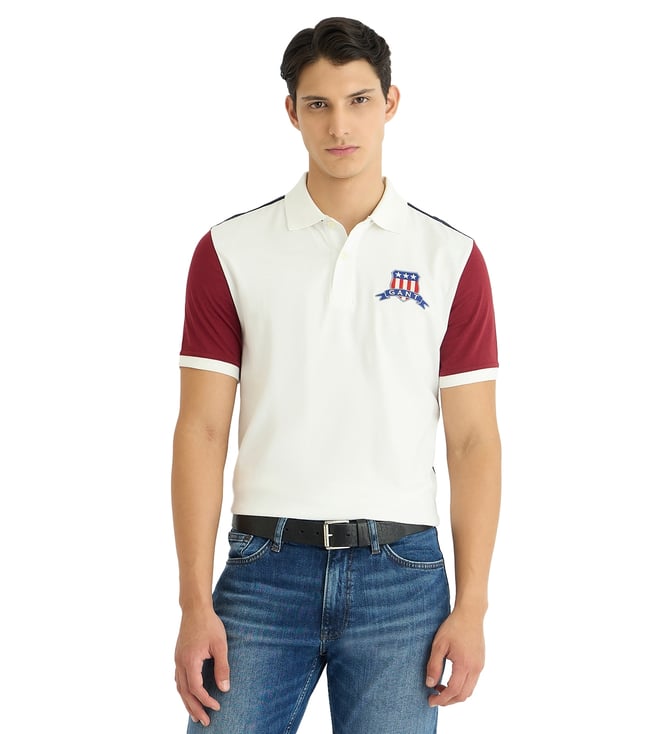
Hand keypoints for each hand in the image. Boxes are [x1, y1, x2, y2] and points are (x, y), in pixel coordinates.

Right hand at [174, 607, 229, 725]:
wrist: (195, 609)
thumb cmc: (209, 624)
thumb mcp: (220, 645)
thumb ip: (222, 667)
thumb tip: (225, 688)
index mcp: (190, 661)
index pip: (196, 689)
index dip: (206, 700)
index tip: (217, 706)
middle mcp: (180, 663)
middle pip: (185, 693)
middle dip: (195, 709)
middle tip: (205, 722)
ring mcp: (177, 660)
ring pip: (180, 687)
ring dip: (187, 702)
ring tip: (196, 714)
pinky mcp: (178, 656)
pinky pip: (178, 679)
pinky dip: (184, 691)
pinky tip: (189, 694)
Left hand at [425, 610, 484, 705]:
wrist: (470, 614)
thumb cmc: (453, 627)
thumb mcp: (439, 644)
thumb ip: (434, 665)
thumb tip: (430, 684)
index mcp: (464, 664)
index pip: (453, 691)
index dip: (441, 699)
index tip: (430, 700)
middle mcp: (475, 668)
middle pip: (463, 695)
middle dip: (448, 701)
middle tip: (434, 698)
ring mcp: (480, 665)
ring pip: (470, 690)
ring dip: (456, 694)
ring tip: (440, 689)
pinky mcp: (481, 662)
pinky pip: (473, 681)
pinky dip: (462, 686)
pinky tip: (451, 679)